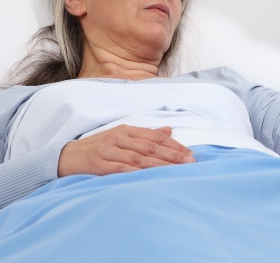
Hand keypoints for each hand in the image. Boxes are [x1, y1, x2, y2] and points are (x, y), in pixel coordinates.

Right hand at [57, 125, 194, 176]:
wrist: (63, 157)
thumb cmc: (96, 148)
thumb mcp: (120, 137)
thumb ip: (144, 135)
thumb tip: (169, 130)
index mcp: (126, 130)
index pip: (155, 137)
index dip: (174, 145)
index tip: (189, 153)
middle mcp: (119, 138)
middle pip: (150, 146)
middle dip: (172, 154)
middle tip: (190, 161)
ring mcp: (108, 150)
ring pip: (139, 157)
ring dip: (160, 164)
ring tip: (176, 170)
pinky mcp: (98, 164)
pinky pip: (121, 168)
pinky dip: (137, 172)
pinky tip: (150, 176)